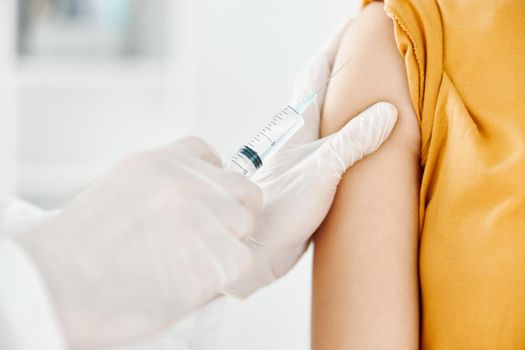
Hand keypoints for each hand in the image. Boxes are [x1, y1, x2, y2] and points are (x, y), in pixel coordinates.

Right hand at [16, 137, 261, 348]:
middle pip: (241, 190)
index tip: (210, 201)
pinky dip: (224, 276)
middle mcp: (188, 182)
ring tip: (187, 265)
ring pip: (243, 227)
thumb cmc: (77, 251)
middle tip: (208, 239)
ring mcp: (205, 215)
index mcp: (160, 163)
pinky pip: (240, 262)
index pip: (209, 154)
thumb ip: (161, 191)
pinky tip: (190, 281)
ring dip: (225, 247)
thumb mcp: (119, 193)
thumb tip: (193, 207)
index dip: (215, 181)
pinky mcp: (217, 255)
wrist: (58, 284)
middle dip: (232, 214)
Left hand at [224, 22, 397, 295]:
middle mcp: (298, 134)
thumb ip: (352, 141)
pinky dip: (344, 128)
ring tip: (361, 85)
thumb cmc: (280, 210)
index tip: (357, 25)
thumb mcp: (321, 170)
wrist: (257, 248)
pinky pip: (330, 140)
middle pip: (318, 87)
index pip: (317, 73)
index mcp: (299, 125)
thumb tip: (386, 110)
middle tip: (362, 48)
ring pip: (323, 113)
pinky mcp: (307, 176)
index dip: (336, 47)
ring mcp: (301, 155)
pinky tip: (351, 138)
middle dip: (339, 64)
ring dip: (340, 94)